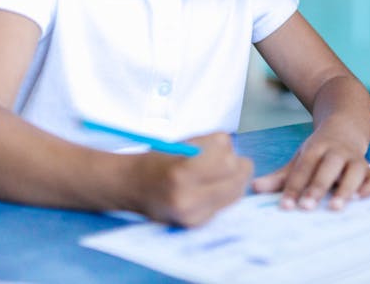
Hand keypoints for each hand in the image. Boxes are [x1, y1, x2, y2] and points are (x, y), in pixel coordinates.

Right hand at [130, 133, 252, 226]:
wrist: (131, 187)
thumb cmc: (159, 160)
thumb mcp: (185, 144)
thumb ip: (214, 147)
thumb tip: (238, 157)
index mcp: (182, 173)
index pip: (228, 163)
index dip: (231, 153)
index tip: (225, 150)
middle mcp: (188, 199)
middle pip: (236, 181)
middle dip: (237, 168)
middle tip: (228, 162)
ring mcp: (192, 216)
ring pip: (235, 195)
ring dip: (233, 182)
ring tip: (217, 175)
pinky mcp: (195, 225)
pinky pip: (224, 206)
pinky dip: (223, 196)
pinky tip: (210, 189)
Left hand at [252, 124, 369, 209]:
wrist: (345, 126)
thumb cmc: (319, 150)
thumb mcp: (299, 158)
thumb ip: (280, 176)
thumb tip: (254, 188)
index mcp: (317, 147)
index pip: (304, 165)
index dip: (294, 185)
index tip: (285, 205)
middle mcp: (337, 151)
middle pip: (329, 165)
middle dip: (318, 186)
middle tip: (307, 207)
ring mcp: (355, 158)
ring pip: (355, 169)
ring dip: (346, 187)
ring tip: (335, 206)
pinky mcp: (369, 167)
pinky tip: (361, 198)